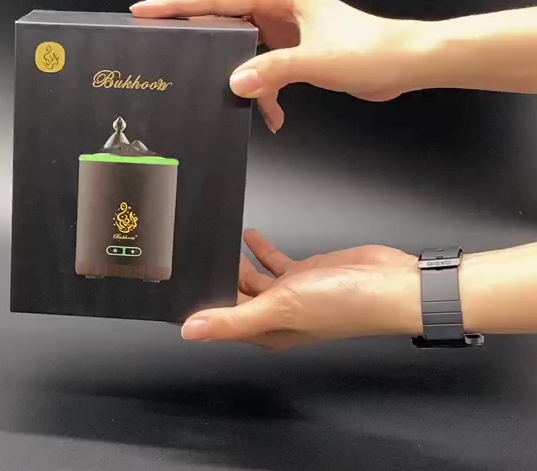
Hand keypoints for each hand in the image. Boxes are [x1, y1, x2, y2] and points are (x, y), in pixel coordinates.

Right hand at [131, 0, 425, 132]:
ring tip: (241, 101)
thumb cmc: (372, 49)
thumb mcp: (317, 61)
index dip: (177, 5)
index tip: (145, 10)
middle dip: (202, 44)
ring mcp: (284, 30)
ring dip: (242, 80)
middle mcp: (279, 8)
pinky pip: (262, 71)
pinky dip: (264, 93)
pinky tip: (273, 114)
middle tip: (169, 53)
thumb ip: (273, 71)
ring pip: (242, 52)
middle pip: (223, 22)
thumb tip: (236, 82)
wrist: (406, 62)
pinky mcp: (292, 50)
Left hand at [180, 230, 422, 349]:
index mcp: (266, 332)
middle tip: (191, 260)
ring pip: (251, 280)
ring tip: (212, 245)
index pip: (221, 322)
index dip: (200, 309)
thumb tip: (191, 331)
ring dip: (234, 263)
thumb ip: (233, 319)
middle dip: (215, 282)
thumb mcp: (280, 309)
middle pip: (234, 299)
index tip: (176, 294)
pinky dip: (260, 249)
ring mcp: (291, 294)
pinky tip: (248, 236)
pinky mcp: (305, 274)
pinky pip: (274, 262)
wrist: (391, 285)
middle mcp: (276, 316)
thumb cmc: (344, 305)